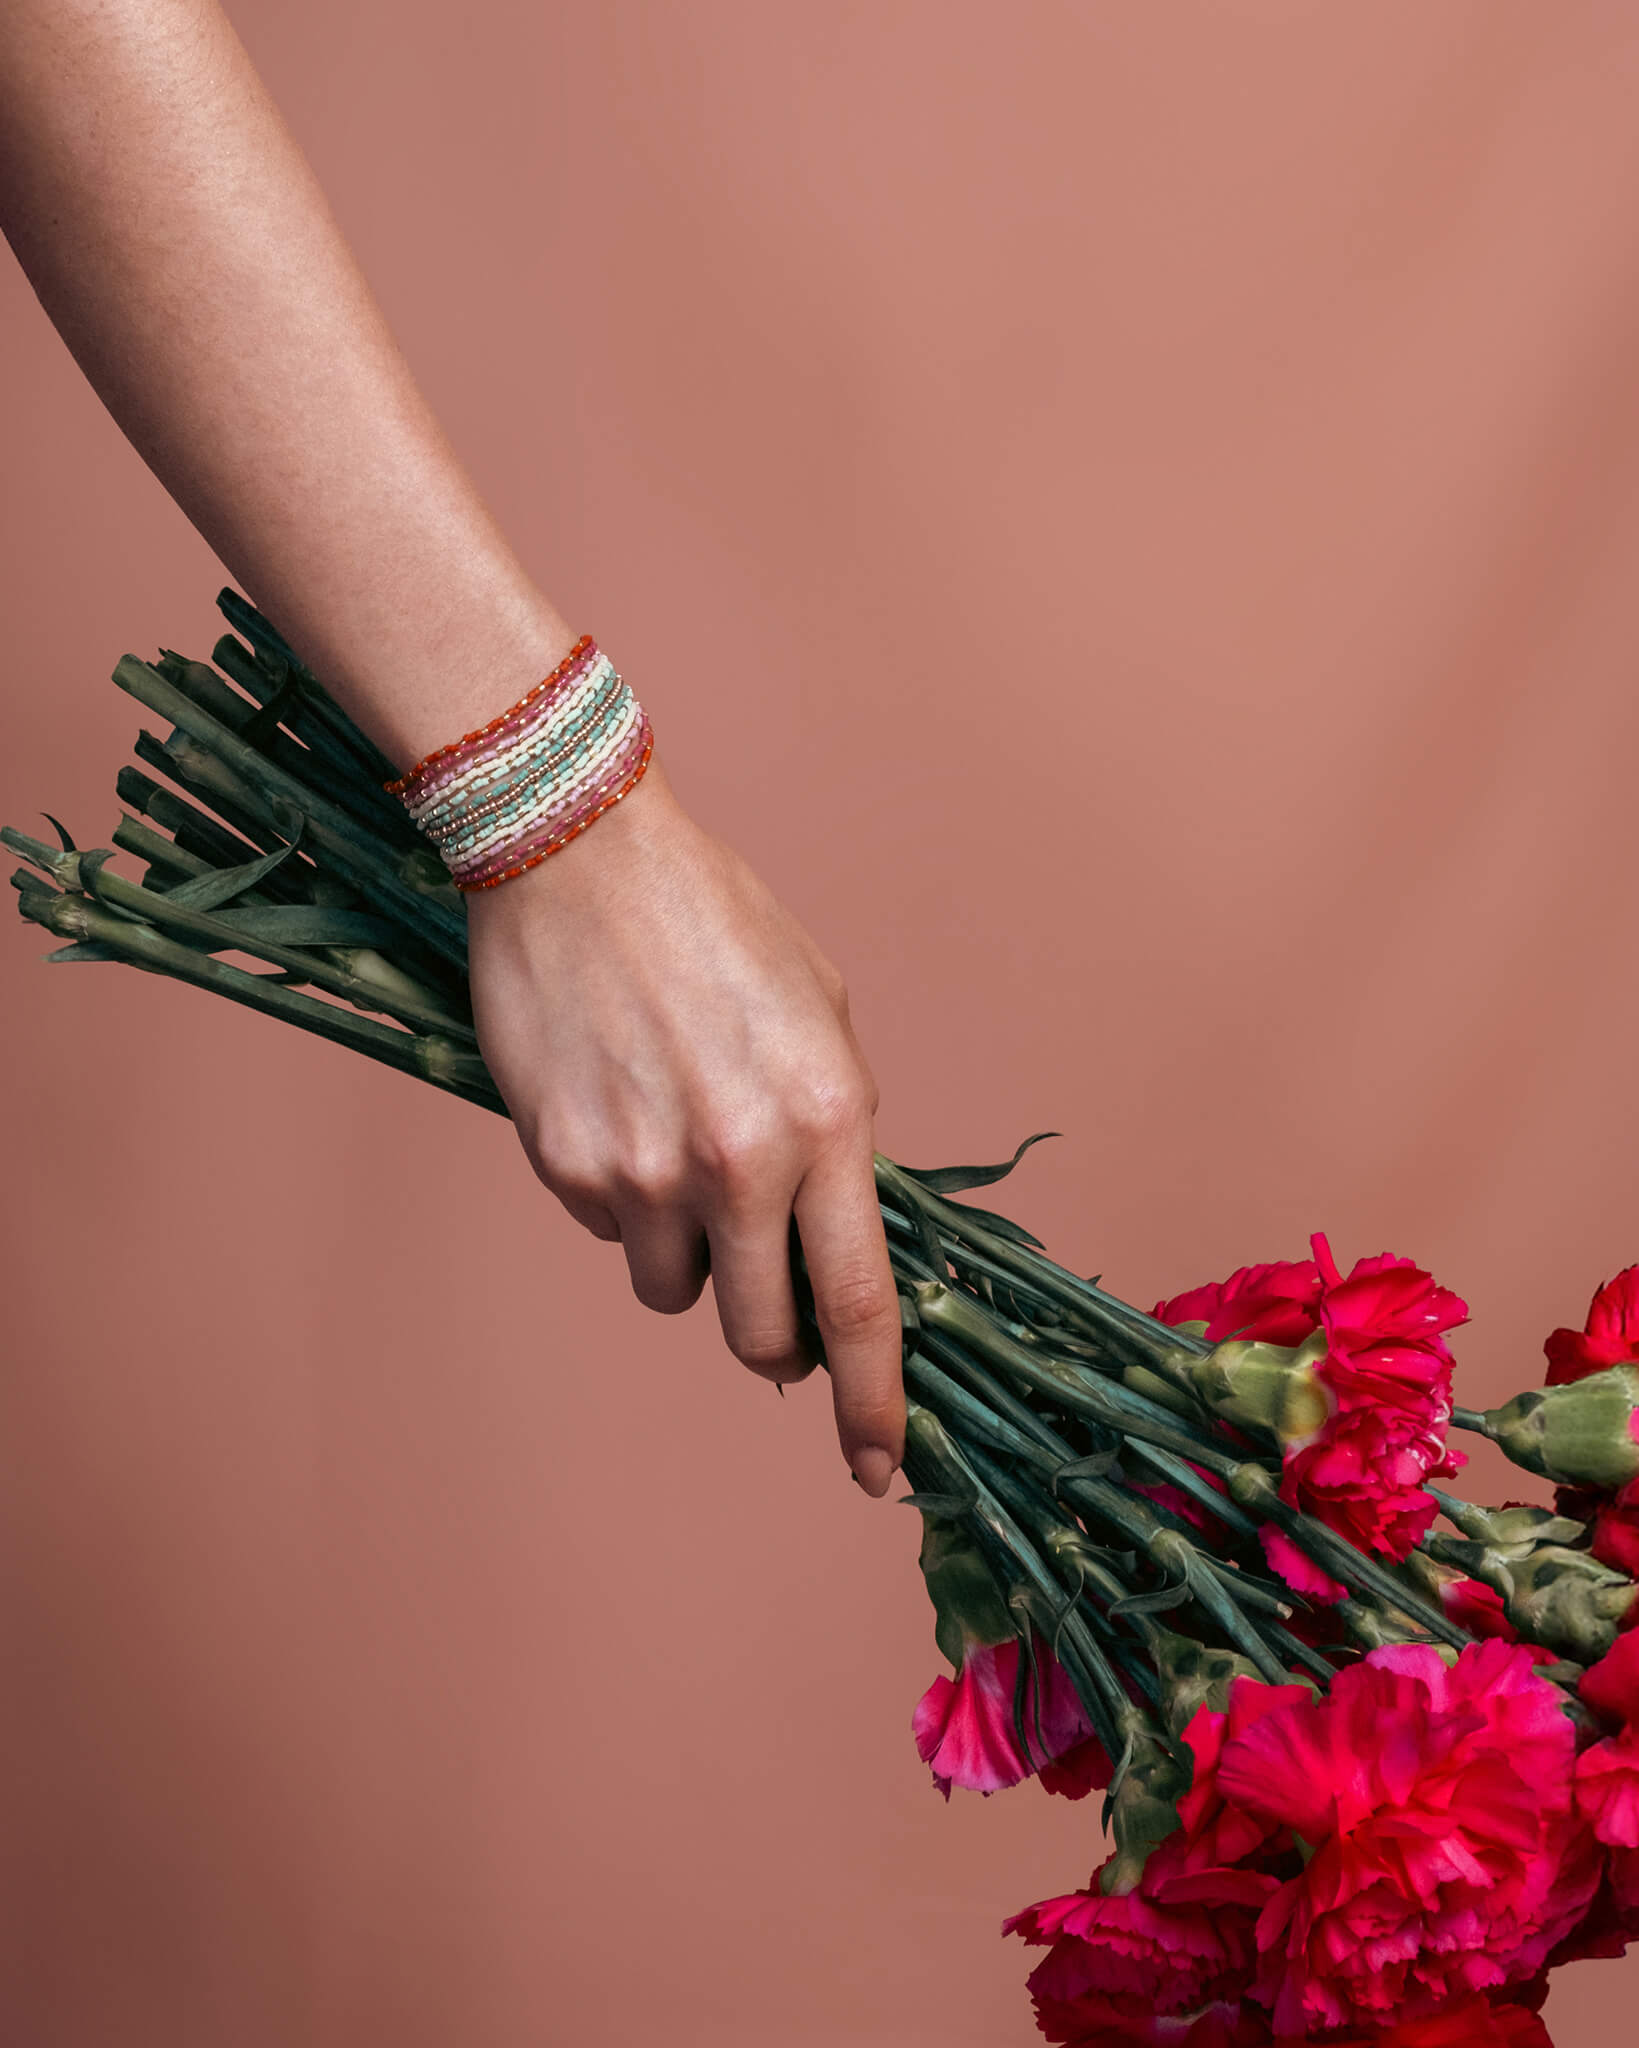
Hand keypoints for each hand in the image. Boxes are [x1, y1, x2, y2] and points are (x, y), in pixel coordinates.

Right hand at [464, 752, 905, 1494]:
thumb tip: (836, 1234)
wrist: (577, 855)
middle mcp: (735, 1162)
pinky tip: (619, 1106)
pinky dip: (622, 1196)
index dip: (874, 1402)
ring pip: (673, 1288)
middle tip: (768, 1293)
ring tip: (676, 1144)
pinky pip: (607, 1230)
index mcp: (824, 1121)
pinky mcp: (566, 1165)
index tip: (881, 1468)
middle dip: (775, 1340)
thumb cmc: (715, 923)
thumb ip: (839, 1134)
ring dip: (688, 1251)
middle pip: (762, 1334)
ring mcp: (640, 1172)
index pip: (860, 1303)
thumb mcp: (821, 1014)